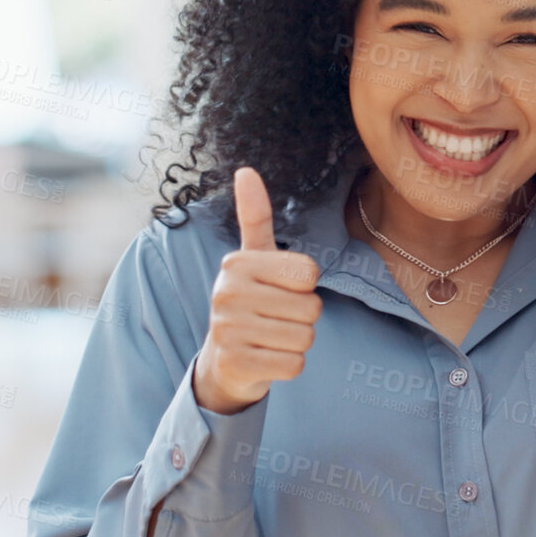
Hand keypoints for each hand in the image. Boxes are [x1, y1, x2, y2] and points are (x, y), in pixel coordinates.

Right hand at [194, 167, 323, 413]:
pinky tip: (267, 359)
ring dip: (297, 343)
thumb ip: (255, 217)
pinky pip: (294, 366)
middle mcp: (227, 292)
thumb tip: (246, 170)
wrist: (224, 360)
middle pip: (311, 308)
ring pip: (305, 338)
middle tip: (276, 319)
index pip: (309, 274)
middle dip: (303, 319)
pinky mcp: (235, 364)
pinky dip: (289, 366)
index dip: (305, 288)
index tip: (280, 291)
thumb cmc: (249, 302)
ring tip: (272, 338)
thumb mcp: (253, 259)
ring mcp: (228, 330)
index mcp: (237, 263)